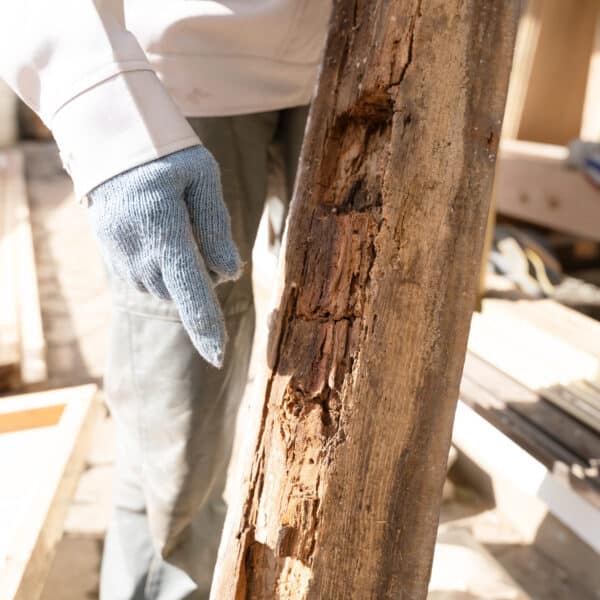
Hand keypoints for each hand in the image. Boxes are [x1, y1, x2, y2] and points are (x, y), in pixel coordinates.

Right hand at [87, 146, 241, 367]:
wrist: (108, 139)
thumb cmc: (165, 153)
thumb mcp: (202, 177)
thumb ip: (216, 226)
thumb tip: (229, 273)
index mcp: (164, 232)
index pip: (191, 292)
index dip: (207, 327)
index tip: (218, 357)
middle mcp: (139, 253)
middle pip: (184, 290)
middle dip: (201, 275)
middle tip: (198, 228)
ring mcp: (121, 257)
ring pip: (165, 286)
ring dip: (180, 271)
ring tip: (176, 224)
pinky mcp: (113, 256)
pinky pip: (147, 276)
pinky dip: (162, 264)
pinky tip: (158, 230)